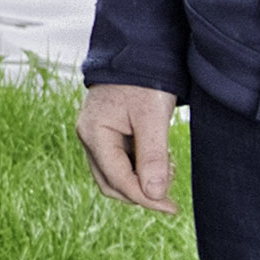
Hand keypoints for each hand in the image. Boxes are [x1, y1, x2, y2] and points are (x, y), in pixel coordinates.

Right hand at [75, 82, 178, 211]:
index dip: (144, 198)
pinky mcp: (106, 132)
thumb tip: (154, 195)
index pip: (117, 179)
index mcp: (94, 133)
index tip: (171, 207)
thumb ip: (152, 157)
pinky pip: (119, 161)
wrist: (137, 51)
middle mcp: (88, 136)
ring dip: (140, 182)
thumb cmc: (144, 80)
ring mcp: (95, 135)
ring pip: (114, 174)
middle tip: (170, 194)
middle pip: (111, 183)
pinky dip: (138, 168)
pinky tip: (158, 160)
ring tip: (166, 170)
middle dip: (140, 193)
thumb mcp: (153, 118)